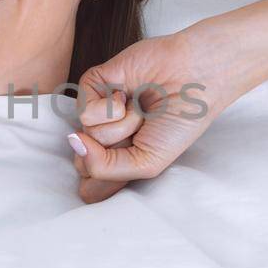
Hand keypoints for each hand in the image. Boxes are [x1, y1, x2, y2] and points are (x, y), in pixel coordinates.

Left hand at [68, 25, 247, 203]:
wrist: (193, 79)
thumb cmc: (179, 121)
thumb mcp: (147, 163)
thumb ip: (105, 169)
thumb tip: (74, 142)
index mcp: (117, 161)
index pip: (89, 188)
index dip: (107, 183)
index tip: (133, 164)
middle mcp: (103, 139)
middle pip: (82, 164)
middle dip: (117, 151)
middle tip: (142, 134)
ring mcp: (96, 113)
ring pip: (87, 136)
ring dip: (122, 126)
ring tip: (141, 111)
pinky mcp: (91, 86)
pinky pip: (84, 112)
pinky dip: (110, 108)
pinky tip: (128, 95)